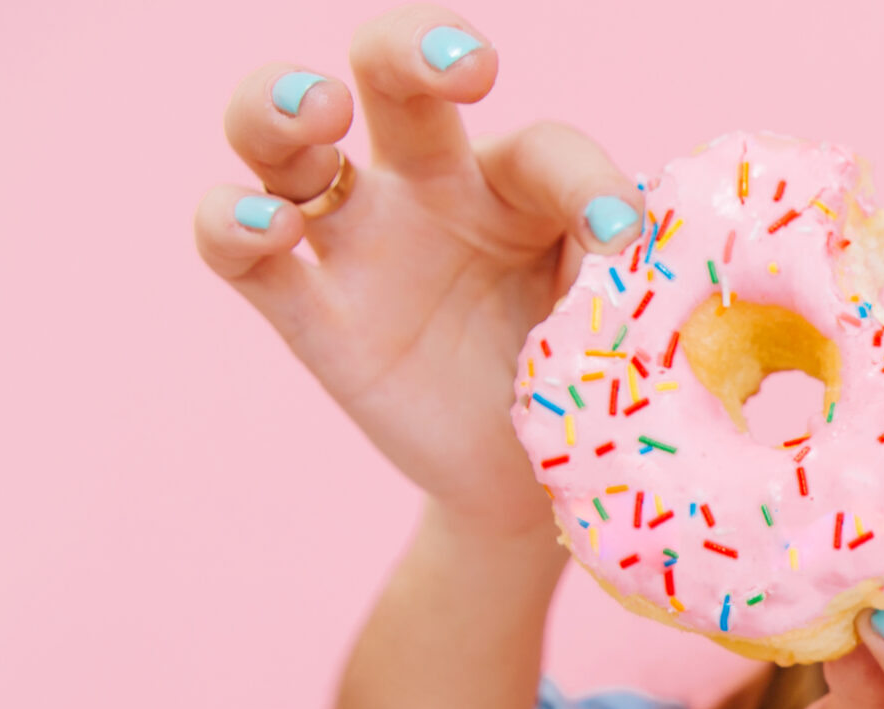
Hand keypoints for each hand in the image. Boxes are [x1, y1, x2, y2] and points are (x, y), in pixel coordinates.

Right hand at [193, 6, 641, 539]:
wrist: (535, 483)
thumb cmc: (583, 382)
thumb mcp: (619, 331)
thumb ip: (630, 283)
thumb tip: (648, 249)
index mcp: (518, 184)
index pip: (542, 149)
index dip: (583, 179)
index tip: (620, 232)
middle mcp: (428, 190)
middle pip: (393, 78)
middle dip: (414, 48)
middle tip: (467, 65)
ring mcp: (359, 245)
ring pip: (285, 141)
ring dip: (282, 106)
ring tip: (321, 111)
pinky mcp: (313, 315)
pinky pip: (243, 254)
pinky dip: (235, 223)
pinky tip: (267, 223)